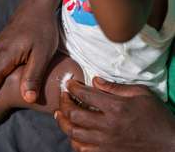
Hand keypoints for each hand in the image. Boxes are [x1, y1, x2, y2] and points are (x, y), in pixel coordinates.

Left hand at [55, 77, 174, 151]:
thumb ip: (116, 87)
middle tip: (64, 96)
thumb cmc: (156, 117)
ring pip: (74, 133)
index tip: (69, 83)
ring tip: (60, 114)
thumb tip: (95, 80)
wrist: (169, 145)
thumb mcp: (141, 94)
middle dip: (64, 103)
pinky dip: (74, 140)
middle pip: (74, 115)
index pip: (85, 95)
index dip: (73, 87)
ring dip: (63, 122)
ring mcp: (105, 142)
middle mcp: (107, 126)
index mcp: (116, 108)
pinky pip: (82, 149)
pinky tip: (73, 133)